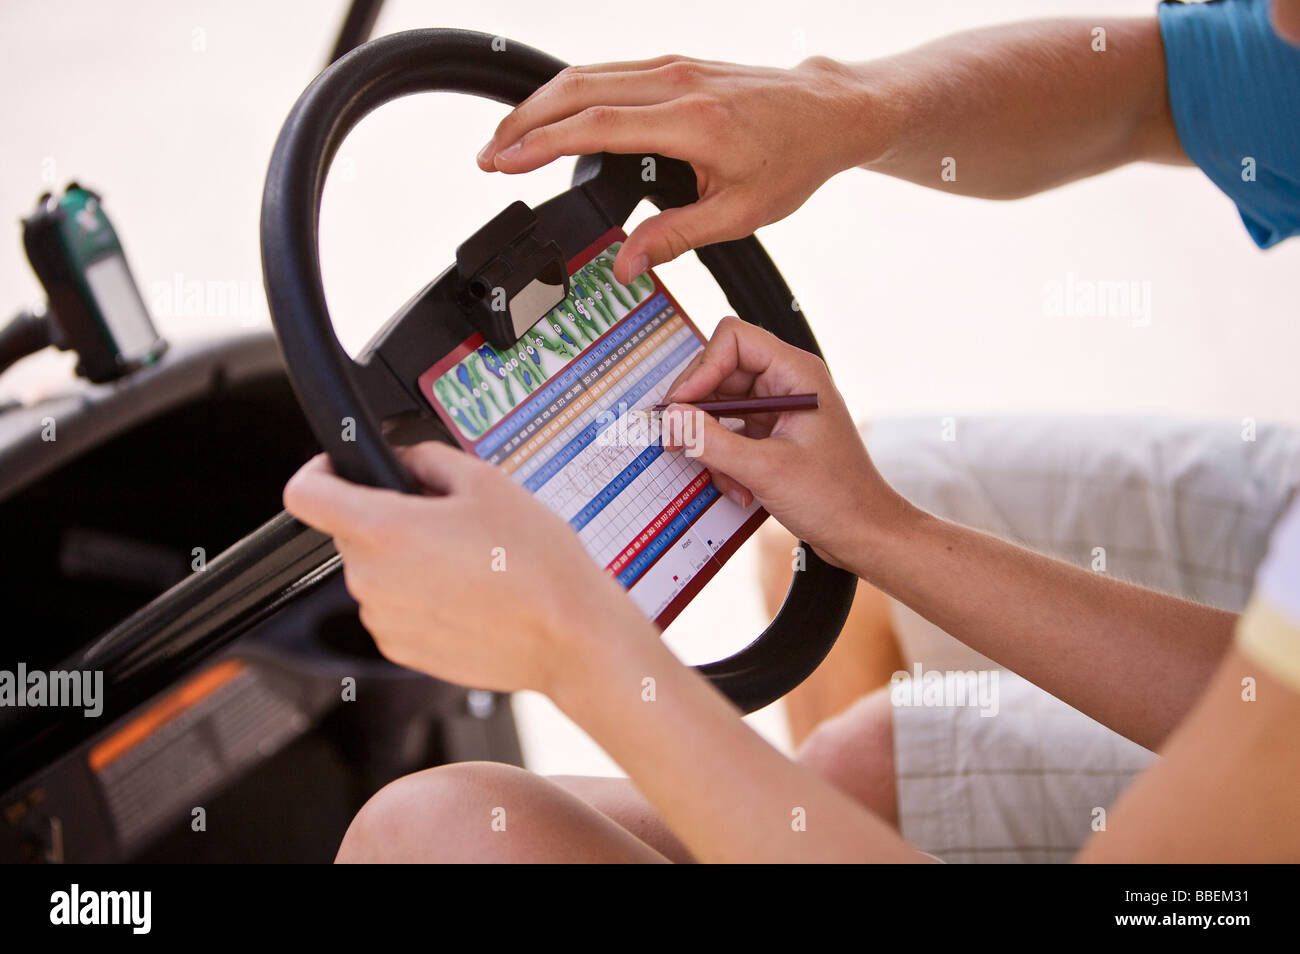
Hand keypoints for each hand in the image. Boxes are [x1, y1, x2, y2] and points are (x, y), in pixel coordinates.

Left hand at [283, 442, 650, 693]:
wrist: (567, 636)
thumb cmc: (536, 563)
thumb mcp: (486, 482)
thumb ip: (427, 458)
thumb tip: (403, 460)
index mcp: (383, 530)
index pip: (304, 494)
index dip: (319, 471)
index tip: (339, 468)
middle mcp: (371, 579)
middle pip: (351, 531)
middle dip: (387, 515)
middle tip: (446, 516)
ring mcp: (383, 620)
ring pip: (375, 570)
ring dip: (405, 558)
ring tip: (468, 560)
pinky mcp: (401, 650)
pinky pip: (394, 607)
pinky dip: (419, 595)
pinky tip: (468, 593)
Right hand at [477, 54, 875, 281]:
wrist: (828, 112)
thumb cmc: (793, 159)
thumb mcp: (739, 215)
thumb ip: (675, 239)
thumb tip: (624, 267)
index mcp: (693, 123)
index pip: (596, 127)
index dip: (540, 145)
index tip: (503, 164)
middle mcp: (677, 83)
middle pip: (576, 89)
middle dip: (521, 121)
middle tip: (487, 158)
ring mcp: (673, 66)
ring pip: (585, 74)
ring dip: (539, 104)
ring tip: (507, 141)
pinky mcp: (673, 64)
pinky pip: (607, 72)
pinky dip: (568, 95)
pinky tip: (550, 119)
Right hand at [660, 316, 907, 569]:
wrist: (863, 533)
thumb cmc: (835, 498)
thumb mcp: (765, 469)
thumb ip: (712, 441)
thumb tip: (671, 418)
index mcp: (796, 374)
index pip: (734, 340)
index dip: (702, 368)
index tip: (681, 405)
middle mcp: (787, 383)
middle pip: (720, 373)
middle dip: (701, 412)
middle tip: (679, 440)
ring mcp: (778, 409)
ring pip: (720, 408)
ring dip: (713, 445)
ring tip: (727, 478)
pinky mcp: (772, 434)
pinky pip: (730, 434)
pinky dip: (725, 461)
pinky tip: (740, 489)